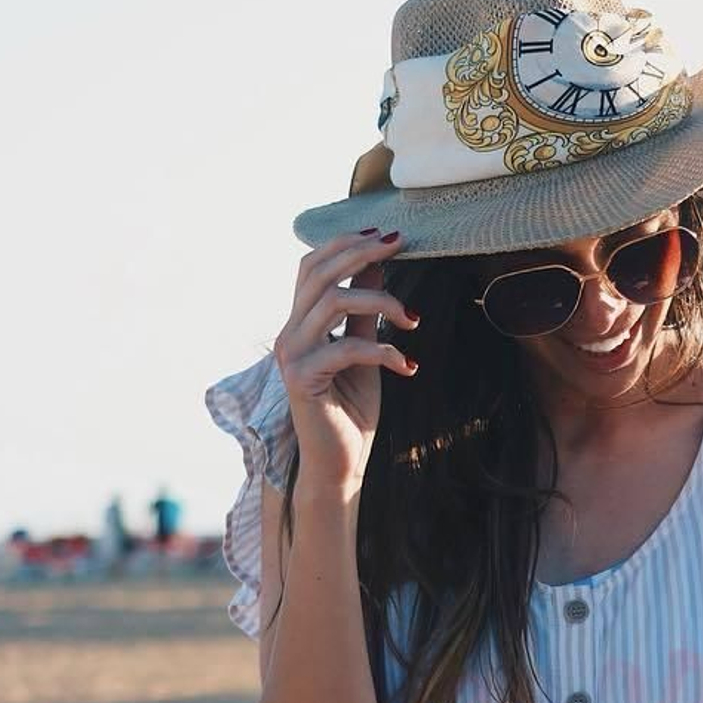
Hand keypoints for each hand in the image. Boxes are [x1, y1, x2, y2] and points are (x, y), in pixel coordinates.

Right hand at [272, 228, 419, 493]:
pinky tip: (408, 367)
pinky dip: (385, 352)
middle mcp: (289, 334)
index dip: (345, 244)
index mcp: (299, 324)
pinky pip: (348, 348)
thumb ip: (364, 312)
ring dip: (382, 302)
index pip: (312, 266)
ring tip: (413, 319)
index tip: (387, 237)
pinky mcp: (302, 380)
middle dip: (362, 253)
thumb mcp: (363, 351)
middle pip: (320, 273)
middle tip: (400, 247)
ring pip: (334, 302)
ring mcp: (291, 356)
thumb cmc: (350, 412)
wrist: (339, 465)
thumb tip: (375, 266)